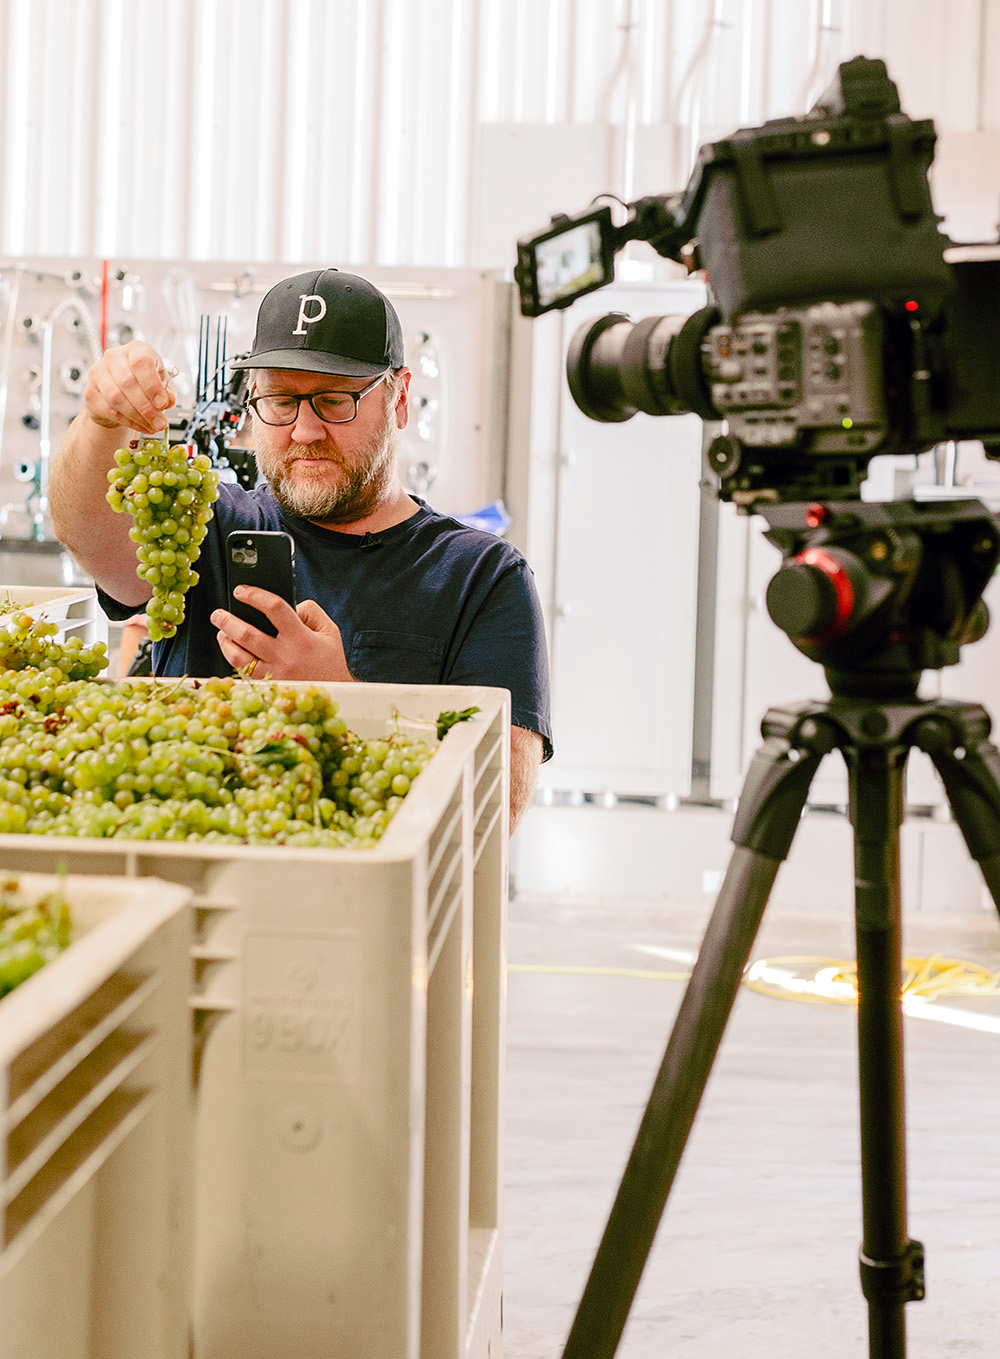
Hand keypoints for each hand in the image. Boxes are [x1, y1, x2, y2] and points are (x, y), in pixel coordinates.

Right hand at [83, 340, 176, 434]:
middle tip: (160, 422)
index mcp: (135, 350)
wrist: (119, 395)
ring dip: (138, 416)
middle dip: (147, 407)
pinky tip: (140, 426)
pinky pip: (109, 410)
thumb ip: (167, 391)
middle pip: (127, 382)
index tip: (163, 404)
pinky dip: (128, 422)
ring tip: (152, 426)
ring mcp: (98, 373)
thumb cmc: (142, 384)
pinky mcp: (90, 393)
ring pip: (117, 397)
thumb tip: (168, 400)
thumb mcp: (161, 384)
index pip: (141, 362)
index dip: (153, 385)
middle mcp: (114, 357)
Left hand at [210, 587, 354, 681]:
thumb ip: (311, 611)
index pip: (274, 608)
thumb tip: (290, 605)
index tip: (241, 591)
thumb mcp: (329, 630)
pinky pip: (244, 674)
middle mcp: (286, 656)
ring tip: (221, 632)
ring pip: (239, 657)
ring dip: (225, 642)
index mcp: (301, 638)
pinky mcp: (269, 687)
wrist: (335, 692)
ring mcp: (275, 674)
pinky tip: (231, 651)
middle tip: (218, 614)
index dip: (254, 596)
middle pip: (248, 634)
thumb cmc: (330, 661)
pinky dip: (233, 660)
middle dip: (227, 621)